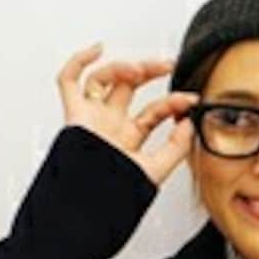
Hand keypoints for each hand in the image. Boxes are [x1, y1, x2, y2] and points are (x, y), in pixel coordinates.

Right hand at [56, 42, 199, 187]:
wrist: (87, 209)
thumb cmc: (117, 197)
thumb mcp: (156, 170)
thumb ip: (176, 147)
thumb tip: (188, 121)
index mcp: (130, 137)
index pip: (155, 110)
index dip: (174, 102)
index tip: (190, 99)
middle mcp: (111, 124)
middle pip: (130, 86)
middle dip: (150, 71)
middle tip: (168, 64)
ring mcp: (92, 118)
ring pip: (103, 79)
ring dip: (121, 68)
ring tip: (138, 70)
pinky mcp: (73, 116)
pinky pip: (68, 82)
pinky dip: (79, 62)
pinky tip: (97, 49)